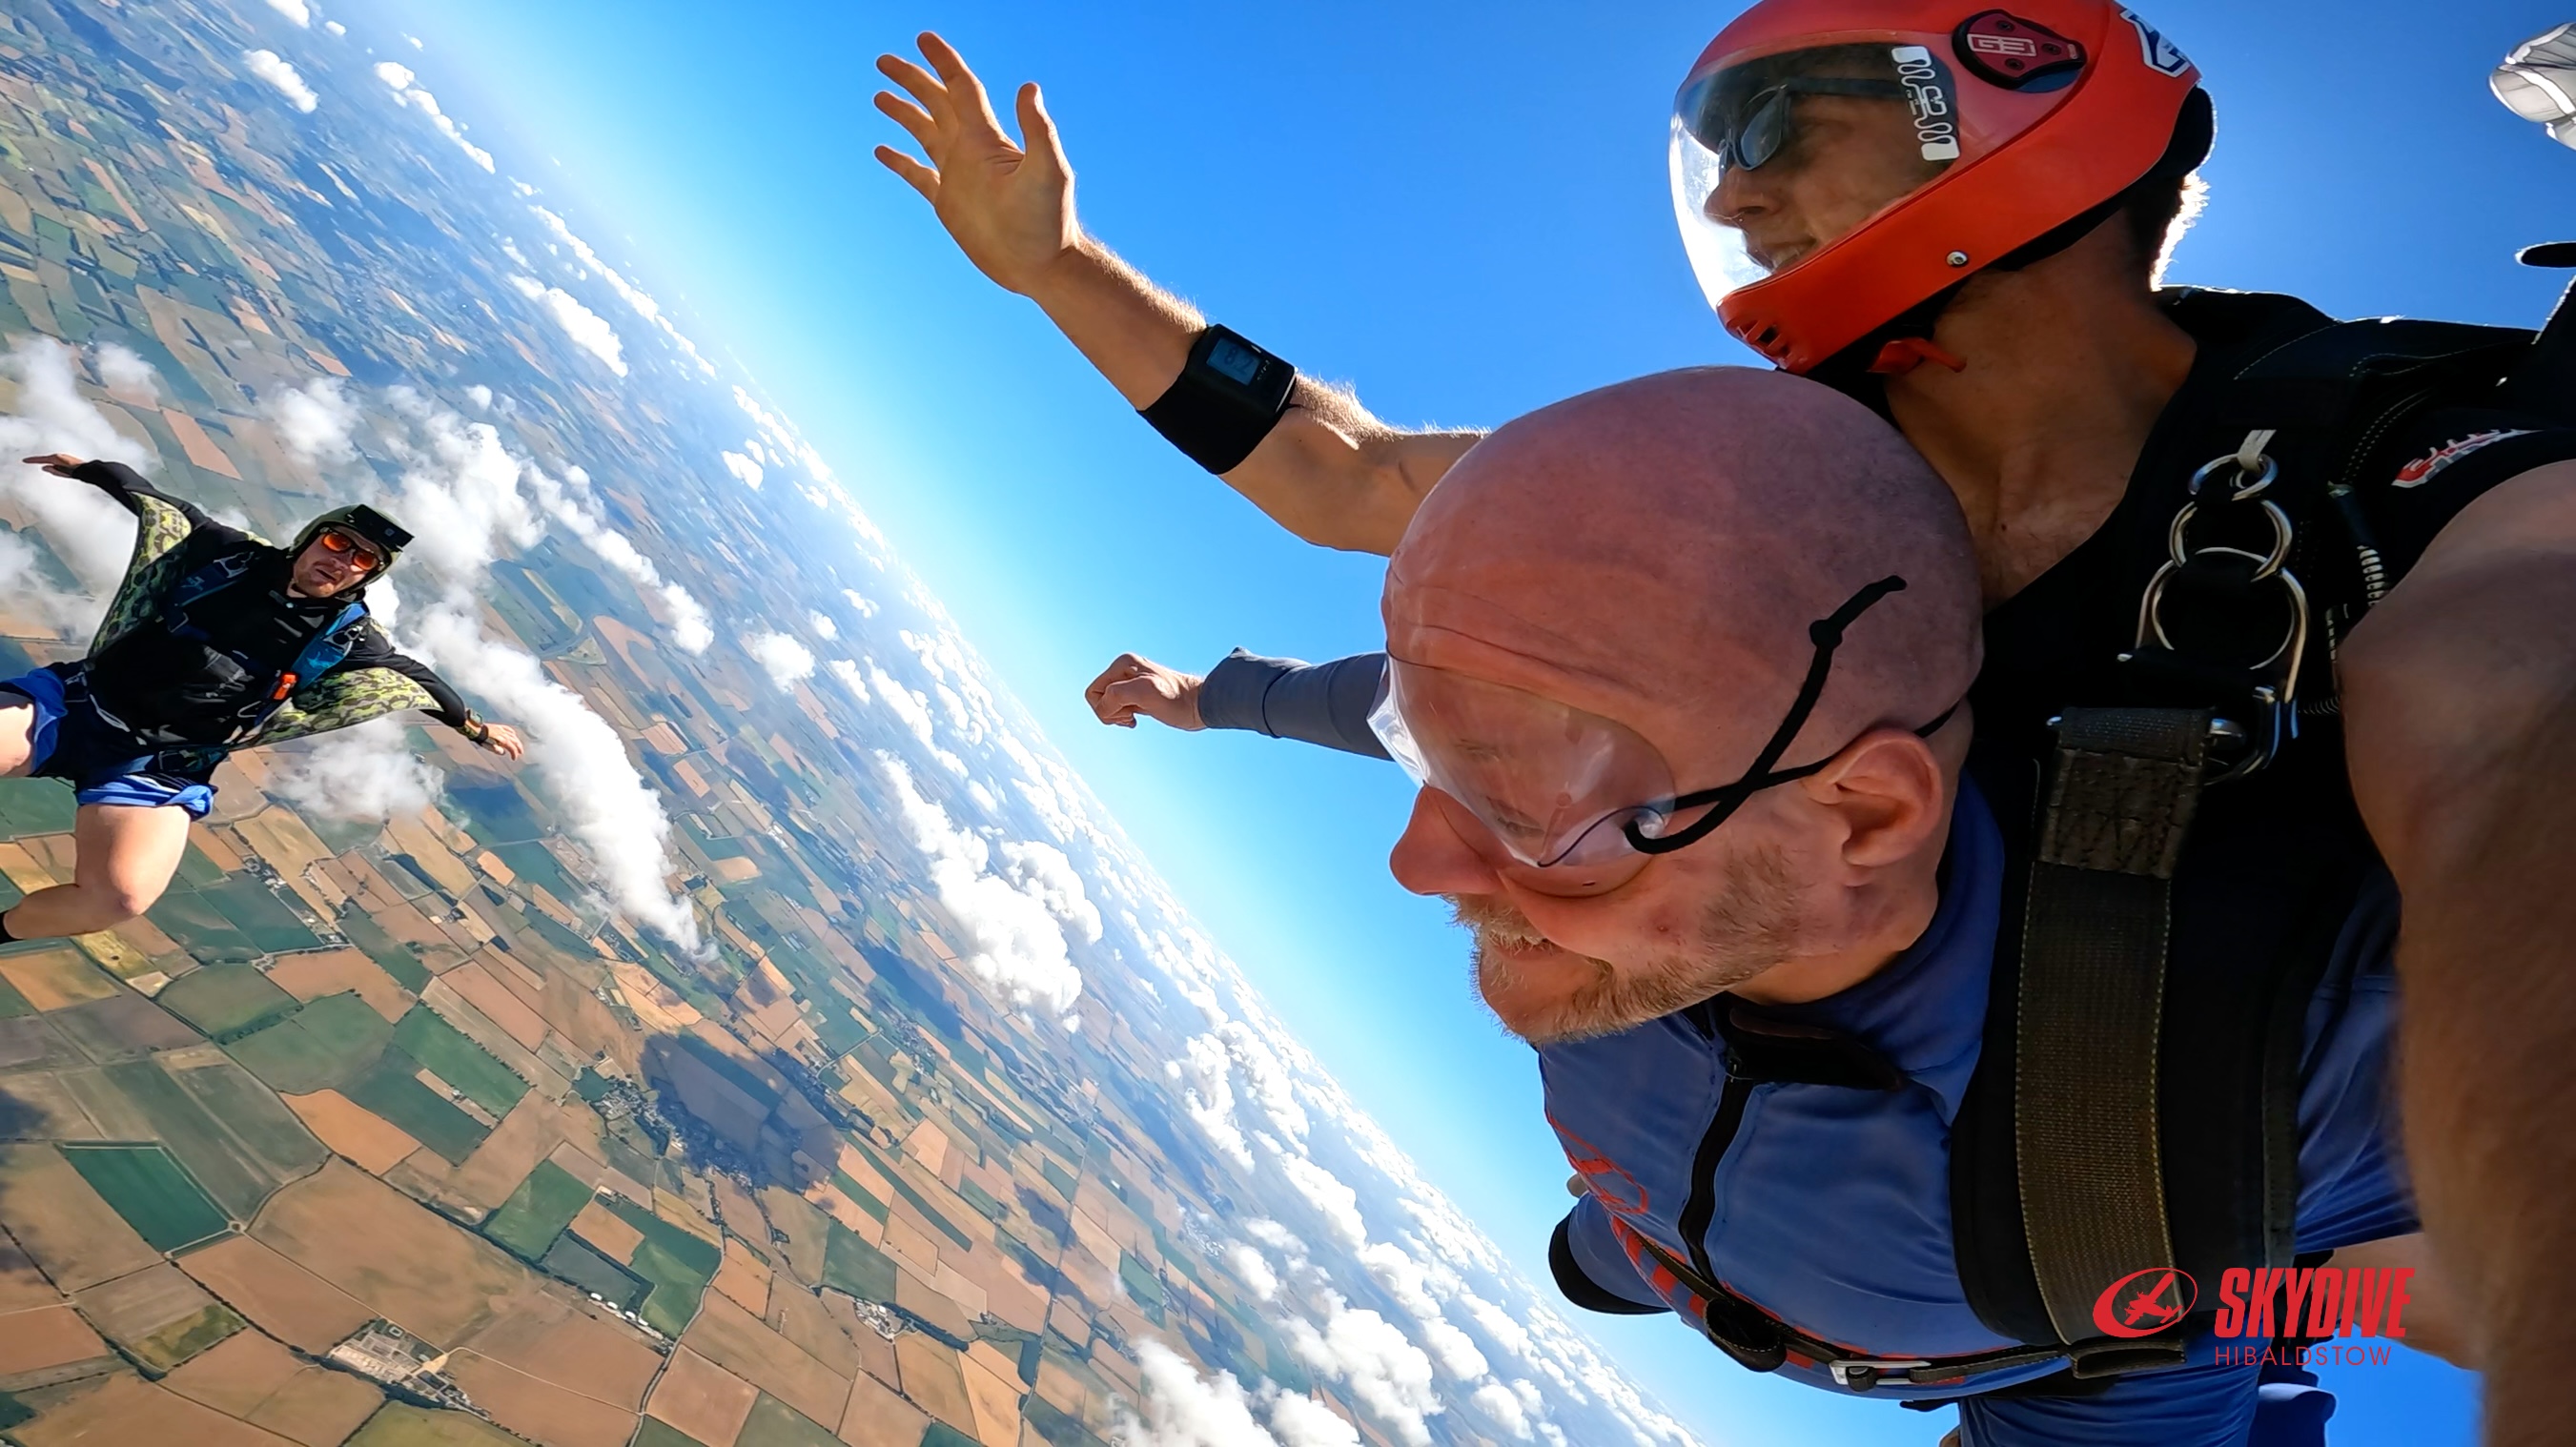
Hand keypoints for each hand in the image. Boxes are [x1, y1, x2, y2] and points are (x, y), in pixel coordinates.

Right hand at [20, 454, 82, 477]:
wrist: (87, 469)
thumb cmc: (77, 471)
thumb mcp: (63, 472)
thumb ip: (53, 470)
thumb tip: (44, 467)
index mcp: (57, 458)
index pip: (41, 459)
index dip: (32, 460)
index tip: (25, 460)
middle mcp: (59, 456)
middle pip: (45, 458)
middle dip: (37, 459)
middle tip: (28, 460)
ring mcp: (63, 457)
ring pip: (50, 459)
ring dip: (44, 460)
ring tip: (35, 461)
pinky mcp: (66, 459)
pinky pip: (55, 460)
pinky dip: (50, 462)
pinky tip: (49, 464)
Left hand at [475, 722, 526, 759]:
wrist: (477, 730)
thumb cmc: (482, 739)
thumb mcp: (488, 747)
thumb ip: (497, 750)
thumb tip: (503, 752)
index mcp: (503, 740)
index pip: (512, 748)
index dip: (514, 754)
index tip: (514, 759)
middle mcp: (505, 734)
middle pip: (515, 741)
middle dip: (519, 748)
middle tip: (521, 753)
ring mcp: (502, 730)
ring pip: (513, 735)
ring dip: (517, 741)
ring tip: (518, 745)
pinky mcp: (499, 727)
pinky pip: (509, 729)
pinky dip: (512, 733)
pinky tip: (513, 734)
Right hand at [874, 33, 1078, 296]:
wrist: (1043, 265)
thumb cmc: (1050, 222)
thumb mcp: (1048, 171)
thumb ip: (1037, 130)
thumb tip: (1028, 86)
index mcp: (987, 139)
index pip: (961, 88)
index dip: (943, 61)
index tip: (923, 38)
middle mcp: (971, 151)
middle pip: (936, 103)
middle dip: (912, 80)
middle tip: (883, 60)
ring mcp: (959, 177)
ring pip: (924, 133)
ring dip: (903, 113)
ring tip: (879, 94)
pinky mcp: (949, 204)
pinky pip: (918, 176)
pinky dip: (899, 161)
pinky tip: (881, 150)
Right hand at [1085, 654, 1204, 730]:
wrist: (1198, 705)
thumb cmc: (1175, 699)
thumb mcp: (1144, 692)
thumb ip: (1116, 694)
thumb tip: (1105, 707)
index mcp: (1122, 664)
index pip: (1093, 692)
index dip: (1104, 708)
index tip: (1127, 711)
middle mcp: (1125, 670)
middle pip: (1098, 698)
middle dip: (1110, 712)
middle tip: (1131, 714)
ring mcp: (1131, 683)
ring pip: (1108, 704)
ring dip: (1117, 715)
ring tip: (1135, 716)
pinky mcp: (1139, 695)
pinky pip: (1118, 707)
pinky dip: (1123, 717)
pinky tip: (1136, 719)